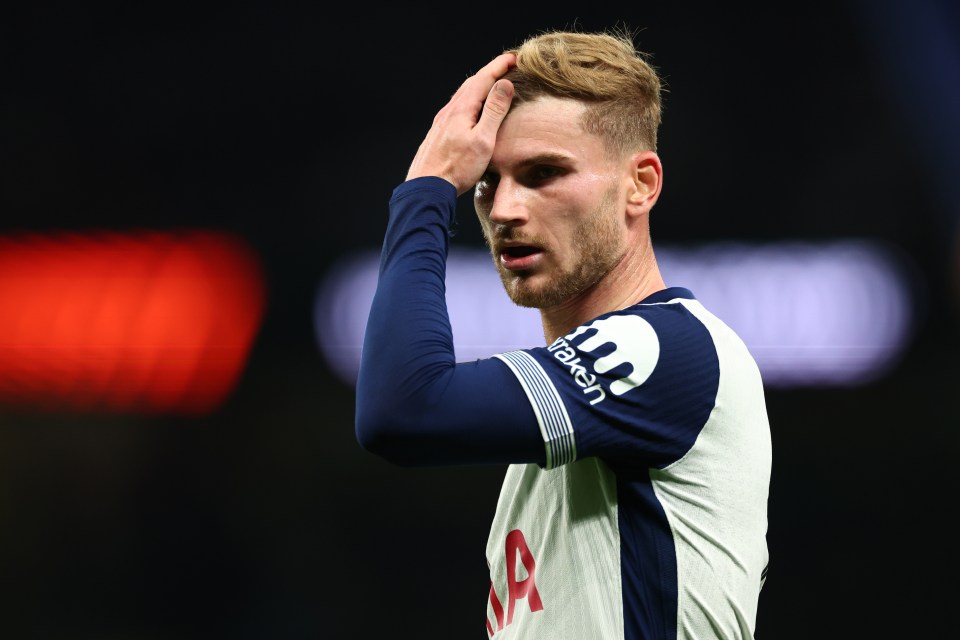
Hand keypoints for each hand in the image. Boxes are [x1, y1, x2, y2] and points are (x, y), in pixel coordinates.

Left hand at [406, 53, 515, 195]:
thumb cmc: (457, 168)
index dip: (500, 66)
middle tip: (507, 66)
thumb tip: (504, 84)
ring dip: (479, 85)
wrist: (427, 188)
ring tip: (493, 84)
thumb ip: (494, 111)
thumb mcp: (483, 140)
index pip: (483, 79)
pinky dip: (470, 100)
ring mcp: (442, 121)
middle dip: (490, 72)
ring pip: (462, 95)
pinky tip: (472, 109)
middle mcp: (449, 111)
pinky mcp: (439, 133)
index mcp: (461, 109)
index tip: (515, 57)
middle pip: (471, 84)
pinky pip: (456, 107)